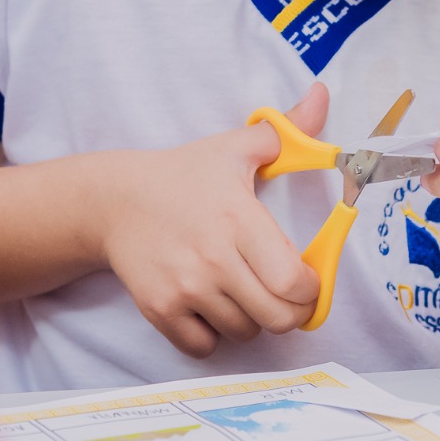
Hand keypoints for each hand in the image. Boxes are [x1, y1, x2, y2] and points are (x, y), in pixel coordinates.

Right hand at [100, 84, 327, 356]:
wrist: (116, 199)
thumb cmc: (184, 174)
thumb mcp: (236, 146)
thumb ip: (288, 129)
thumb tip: (323, 95)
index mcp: (239, 219)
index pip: (293, 282)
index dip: (310, 290)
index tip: (304, 278)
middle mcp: (213, 258)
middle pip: (276, 317)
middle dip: (288, 311)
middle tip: (280, 294)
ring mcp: (184, 287)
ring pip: (243, 332)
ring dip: (250, 318)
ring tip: (240, 290)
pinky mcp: (159, 309)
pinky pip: (205, 346)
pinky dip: (213, 334)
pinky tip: (210, 305)